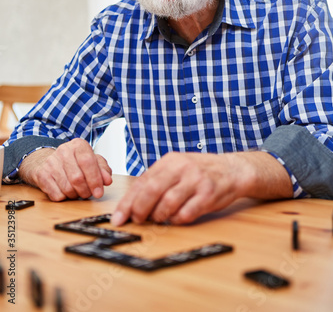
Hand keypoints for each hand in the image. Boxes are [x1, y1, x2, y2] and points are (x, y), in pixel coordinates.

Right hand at [19, 138, 111, 200]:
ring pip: (67, 188)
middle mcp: (63, 151)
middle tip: (88, 194)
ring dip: (75, 195)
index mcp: (78, 145)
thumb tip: (107, 180)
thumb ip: (103, 170)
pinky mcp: (41, 174)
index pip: (88, 162)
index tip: (99, 192)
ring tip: (77, 191)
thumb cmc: (76, 162)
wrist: (51, 162)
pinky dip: (64, 197)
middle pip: (77, 178)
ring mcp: (51, 162)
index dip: (95, 179)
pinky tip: (66, 191)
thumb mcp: (93, 162)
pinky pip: (56, 194)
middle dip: (86, 191)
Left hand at [112, 151, 292, 225]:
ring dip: (159, 216)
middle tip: (136, 220)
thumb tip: (132, 202)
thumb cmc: (200, 172)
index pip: (142, 182)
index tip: (119, 217)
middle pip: (152, 191)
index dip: (128, 202)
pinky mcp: (208, 195)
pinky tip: (176, 218)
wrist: (232, 170)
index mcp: (170, 161)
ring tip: (159, 219)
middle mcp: (182, 168)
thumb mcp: (177, 168)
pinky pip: (186, 213)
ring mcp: (196, 180)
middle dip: (140, 209)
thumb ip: (157, 181)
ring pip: (168, 203)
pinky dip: (177, 220)